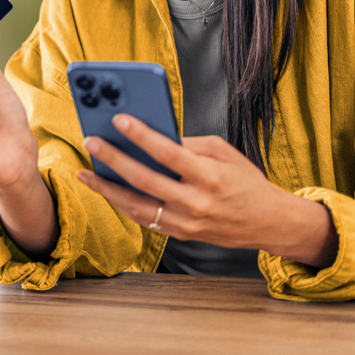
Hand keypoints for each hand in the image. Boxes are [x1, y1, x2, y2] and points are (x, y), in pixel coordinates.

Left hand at [77, 114, 338, 268]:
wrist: (267, 222)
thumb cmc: (246, 181)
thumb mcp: (224, 152)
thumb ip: (189, 145)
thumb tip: (154, 136)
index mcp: (209, 177)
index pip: (168, 153)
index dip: (142, 135)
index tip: (119, 119)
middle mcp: (196, 203)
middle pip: (145, 181)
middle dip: (114, 160)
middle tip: (92, 143)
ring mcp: (186, 223)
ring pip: (137, 207)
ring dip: (108, 189)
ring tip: (86, 173)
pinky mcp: (181, 234)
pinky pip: (145, 220)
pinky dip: (124, 204)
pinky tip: (108, 190)